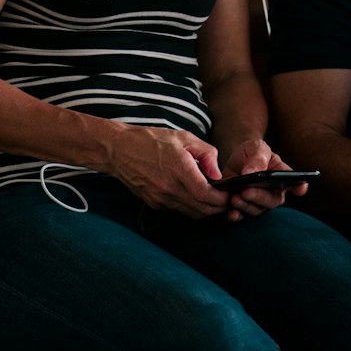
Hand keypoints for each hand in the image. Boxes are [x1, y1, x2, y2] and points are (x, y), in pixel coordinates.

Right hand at [105, 124, 228, 217]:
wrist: (120, 150)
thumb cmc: (152, 140)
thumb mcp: (184, 137)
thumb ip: (206, 154)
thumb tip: (218, 174)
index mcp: (178, 169)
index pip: (205, 195)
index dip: (221, 198)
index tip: (230, 194)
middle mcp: (169, 188)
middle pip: (201, 209)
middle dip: (218, 207)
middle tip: (227, 199)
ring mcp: (160, 199)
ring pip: (191, 214)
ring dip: (206, 210)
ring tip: (214, 199)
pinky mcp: (154, 204)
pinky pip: (179, 211)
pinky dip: (192, 208)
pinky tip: (196, 197)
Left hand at [220, 138, 310, 220]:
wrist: (236, 160)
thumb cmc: (252, 153)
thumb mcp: (256, 147)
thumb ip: (258, 157)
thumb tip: (250, 173)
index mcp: (282, 175)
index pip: (295, 182)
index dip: (299, 186)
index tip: (300, 188)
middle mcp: (274, 192)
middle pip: (272, 200)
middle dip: (259, 197)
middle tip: (246, 191)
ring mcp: (259, 202)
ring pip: (257, 210)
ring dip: (245, 206)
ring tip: (234, 198)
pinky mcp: (244, 208)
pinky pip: (243, 216)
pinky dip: (237, 216)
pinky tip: (231, 214)